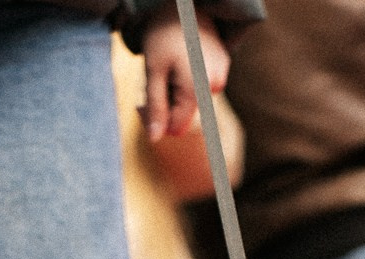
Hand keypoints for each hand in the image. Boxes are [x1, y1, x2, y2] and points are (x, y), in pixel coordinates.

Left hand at [141, 5, 229, 141]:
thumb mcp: (153, 71)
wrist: (184, 1)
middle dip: (166, 103)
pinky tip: (182, 56)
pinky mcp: (223, 65)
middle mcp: (214, 86)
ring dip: (176, 90)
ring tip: (168, 64)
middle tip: (151, 80)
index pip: (175, 127)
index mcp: (196, 90)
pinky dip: (188, 77)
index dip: (156, 121)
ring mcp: (221, 75)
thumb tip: (154, 139)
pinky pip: (202, 83)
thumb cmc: (164, 33)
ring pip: (193, 99)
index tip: (140, 103)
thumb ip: (155, 107)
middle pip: (185, 113)